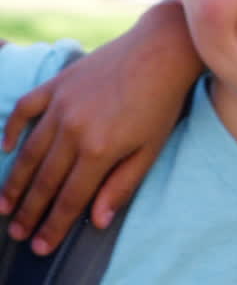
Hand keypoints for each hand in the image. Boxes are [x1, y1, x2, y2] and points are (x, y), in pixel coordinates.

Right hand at [0, 0, 199, 253]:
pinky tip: (4, 149)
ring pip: (29, 152)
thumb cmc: (162, 102)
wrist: (162, 50)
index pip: (69, 198)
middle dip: (29, 211)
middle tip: (17, 233)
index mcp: (99, 150)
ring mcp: (61, 105)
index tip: (41, 245)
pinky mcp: (57, 84)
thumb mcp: (150, 149)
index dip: (54, 225)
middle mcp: (73, 130)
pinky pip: (25, 109)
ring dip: (14, 182)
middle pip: (44, 181)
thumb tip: (96, 220)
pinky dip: (10, 129)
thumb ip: (122, 185)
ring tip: (5, 205)